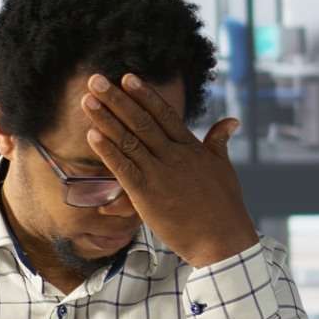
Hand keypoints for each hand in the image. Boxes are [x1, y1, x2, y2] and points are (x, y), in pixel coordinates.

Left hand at [82, 73, 256, 267]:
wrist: (222, 240)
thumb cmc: (225, 206)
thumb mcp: (224, 167)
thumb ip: (219, 141)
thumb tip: (231, 120)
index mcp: (191, 148)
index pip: (164, 114)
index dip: (144, 95)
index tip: (127, 77)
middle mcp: (174, 156)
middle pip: (141, 121)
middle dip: (117, 99)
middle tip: (96, 80)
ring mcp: (160, 174)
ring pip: (128, 141)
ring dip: (105, 119)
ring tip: (87, 101)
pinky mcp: (147, 195)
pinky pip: (123, 168)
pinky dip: (107, 151)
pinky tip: (92, 135)